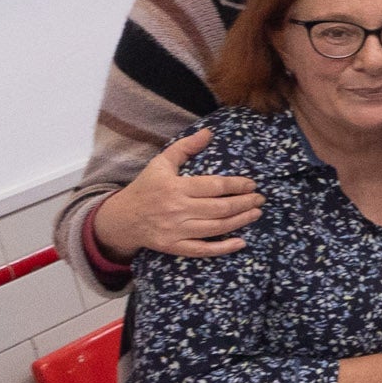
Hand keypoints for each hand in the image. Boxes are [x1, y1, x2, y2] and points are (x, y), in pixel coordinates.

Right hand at [96, 129, 264, 260]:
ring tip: (256, 213)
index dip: (237, 186)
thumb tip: (209, 132)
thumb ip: (185, 147)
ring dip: (240, 221)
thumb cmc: (145, 187)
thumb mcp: (161, 163)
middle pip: (220, 208)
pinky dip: (223, 248)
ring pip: (215, 228)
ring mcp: (175, 230)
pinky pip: (202, 250)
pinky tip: (241, 242)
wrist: (121, 218)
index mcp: (175, 187)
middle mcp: (176, 209)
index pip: (214, 186)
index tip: (252, 185)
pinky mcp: (173, 247)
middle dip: (245, 203)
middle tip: (260, 199)